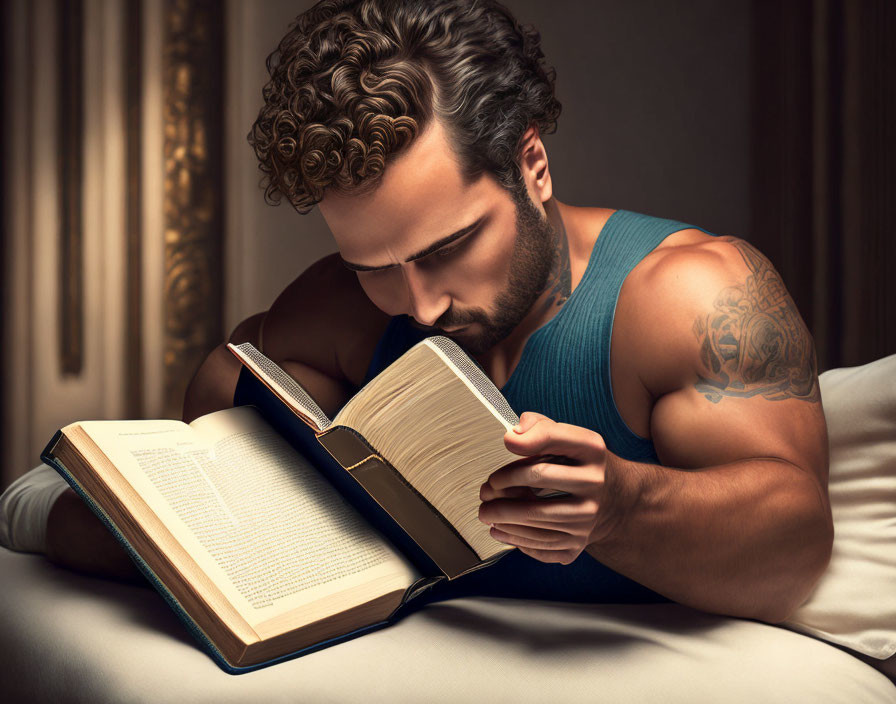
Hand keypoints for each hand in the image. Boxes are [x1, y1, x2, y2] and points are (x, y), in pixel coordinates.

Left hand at [478, 411, 616, 564]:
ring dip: (500, 515)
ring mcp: (588, 517)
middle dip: (501, 483)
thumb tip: (515, 434)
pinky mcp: (578, 544)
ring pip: (533, 516)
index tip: (506, 443)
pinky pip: (538, 544)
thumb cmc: (578, 465)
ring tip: (485, 511)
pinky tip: (500, 529)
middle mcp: (594, 483)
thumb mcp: (568, 438)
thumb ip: (540, 426)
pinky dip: (513, 538)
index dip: (522, 441)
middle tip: (486, 489)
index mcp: (592, 450)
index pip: (550, 438)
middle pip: (537, 477)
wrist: (612, 501)